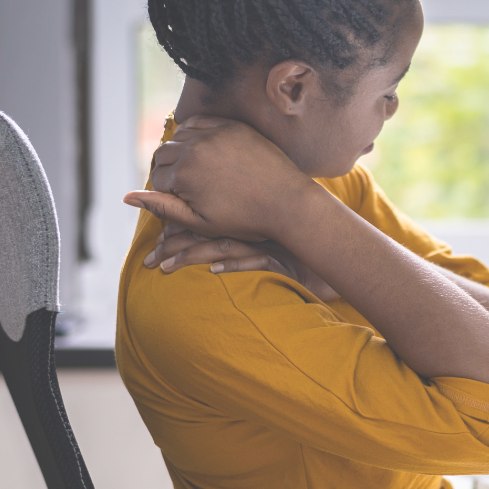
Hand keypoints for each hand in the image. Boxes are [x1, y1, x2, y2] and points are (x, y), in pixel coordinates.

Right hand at [124, 115, 322, 242]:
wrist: (287, 202)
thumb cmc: (244, 219)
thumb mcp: (199, 221)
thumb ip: (161, 207)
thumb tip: (126, 197)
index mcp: (183, 174)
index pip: (157, 178)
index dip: (166, 193)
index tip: (183, 202)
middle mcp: (195, 148)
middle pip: (164, 154)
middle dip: (170, 171)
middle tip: (189, 187)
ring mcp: (215, 133)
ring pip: (180, 136)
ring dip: (181, 151)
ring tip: (197, 171)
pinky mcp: (232, 126)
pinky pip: (202, 122)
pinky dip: (197, 133)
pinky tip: (205, 149)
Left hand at [145, 223, 341, 300]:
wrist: (340, 254)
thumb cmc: (303, 250)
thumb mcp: (269, 242)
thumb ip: (242, 241)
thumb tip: (210, 255)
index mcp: (246, 216)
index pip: (206, 216)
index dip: (178, 226)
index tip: (156, 239)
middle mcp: (254, 226)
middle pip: (206, 230)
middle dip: (174, 245)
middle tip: (148, 260)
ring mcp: (268, 242)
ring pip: (223, 245)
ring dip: (192, 256)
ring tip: (164, 268)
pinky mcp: (283, 260)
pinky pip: (256, 261)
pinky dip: (235, 266)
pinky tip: (215, 273)